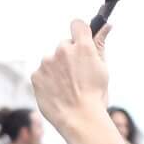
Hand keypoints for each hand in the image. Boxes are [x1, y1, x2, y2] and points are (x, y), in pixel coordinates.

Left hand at [30, 20, 111, 136]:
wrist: (79, 119)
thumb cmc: (95, 96)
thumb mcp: (103, 69)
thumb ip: (100, 45)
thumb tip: (107, 26)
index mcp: (82, 47)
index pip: (77, 24)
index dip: (79, 32)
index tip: (80, 40)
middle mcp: (62, 50)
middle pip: (63, 45)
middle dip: (68, 56)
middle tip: (76, 75)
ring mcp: (47, 63)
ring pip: (51, 60)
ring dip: (56, 69)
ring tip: (66, 87)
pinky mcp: (36, 76)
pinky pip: (41, 73)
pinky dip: (47, 80)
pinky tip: (56, 92)